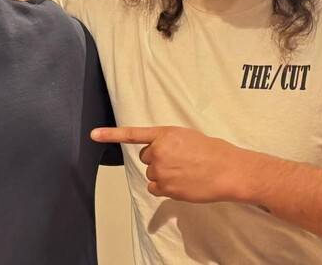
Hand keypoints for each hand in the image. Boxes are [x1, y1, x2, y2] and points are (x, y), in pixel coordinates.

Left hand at [92, 126, 251, 202]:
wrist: (228, 169)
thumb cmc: (211, 151)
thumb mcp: (185, 135)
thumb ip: (167, 140)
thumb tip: (157, 150)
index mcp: (163, 134)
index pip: (132, 134)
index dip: (110, 134)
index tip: (93, 134)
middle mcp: (158, 151)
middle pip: (146, 157)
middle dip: (158, 159)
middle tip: (180, 159)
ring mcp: (161, 170)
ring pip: (152, 174)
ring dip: (163, 174)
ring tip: (185, 171)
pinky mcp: (166, 187)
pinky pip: (155, 188)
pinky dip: (164, 188)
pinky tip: (181, 182)